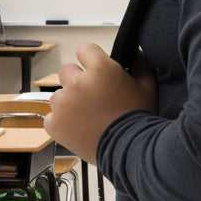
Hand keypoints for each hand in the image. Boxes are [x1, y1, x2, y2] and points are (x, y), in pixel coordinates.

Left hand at [44, 43, 156, 163]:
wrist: (129, 150)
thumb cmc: (139, 119)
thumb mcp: (148, 87)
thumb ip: (140, 64)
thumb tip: (135, 54)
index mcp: (100, 69)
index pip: (84, 49)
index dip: (91, 59)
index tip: (95, 69)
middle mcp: (78, 82)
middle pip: (67, 70)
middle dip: (77, 80)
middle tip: (92, 96)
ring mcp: (63, 103)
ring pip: (59, 95)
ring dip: (69, 102)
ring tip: (86, 116)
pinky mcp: (55, 123)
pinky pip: (52, 117)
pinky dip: (62, 122)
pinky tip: (78, 128)